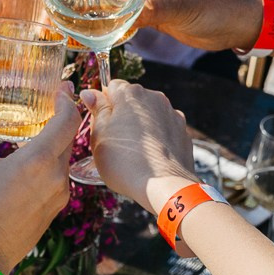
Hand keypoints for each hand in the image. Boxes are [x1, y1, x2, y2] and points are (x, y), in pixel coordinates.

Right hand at [0, 81, 74, 268]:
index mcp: (38, 161)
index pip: (68, 119)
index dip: (67, 99)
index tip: (61, 86)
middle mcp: (56, 178)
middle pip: (68, 139)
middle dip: (61, 119)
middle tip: (47, 104)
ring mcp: (58, 197)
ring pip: (63, 161)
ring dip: (53, 145)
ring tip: (35, 133)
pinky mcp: (52, 212)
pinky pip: (57, 181)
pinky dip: (48, 167)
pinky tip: (29, 166)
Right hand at [81, 81, 196, 211]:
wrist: (164, 187)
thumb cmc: (125, 162)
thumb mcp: (100, 136)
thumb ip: (97, 110)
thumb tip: (90, 93)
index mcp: (131, 94)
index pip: (111, 87)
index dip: (103, 104)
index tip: (99, 122)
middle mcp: (155, 98)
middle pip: (132, 101)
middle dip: (123, 115)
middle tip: (114, 141)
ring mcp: (172, 114)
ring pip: (149, 115)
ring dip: (140, 127)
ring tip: (134, 153)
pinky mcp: (183, 132)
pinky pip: (164, 130)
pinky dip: (157, 138)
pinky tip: (150, 157)